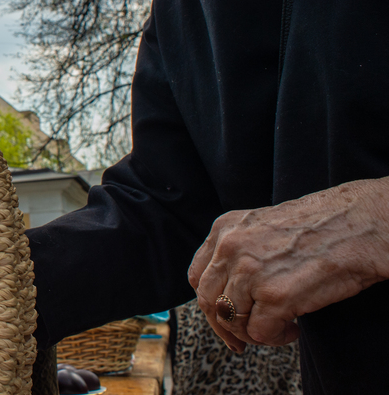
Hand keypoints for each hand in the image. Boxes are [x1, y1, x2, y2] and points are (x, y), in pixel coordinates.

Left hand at [188, 178, 388, 350]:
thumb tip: (229, 292)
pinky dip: (274, 339)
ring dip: (253, 333)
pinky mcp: (275, 296)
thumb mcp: (262, 227)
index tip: (224, 319)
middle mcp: (230, 248)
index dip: (210, 304)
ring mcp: (250, 272)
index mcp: (224, 229)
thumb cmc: (322, 227)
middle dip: (226, 327)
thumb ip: (239, 252)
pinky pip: (258, 333)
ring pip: (231, 320)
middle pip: (208, 302)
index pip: (198, 277)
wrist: (362, 222)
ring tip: (280, 328)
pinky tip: (292, 330)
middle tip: (244, 340)